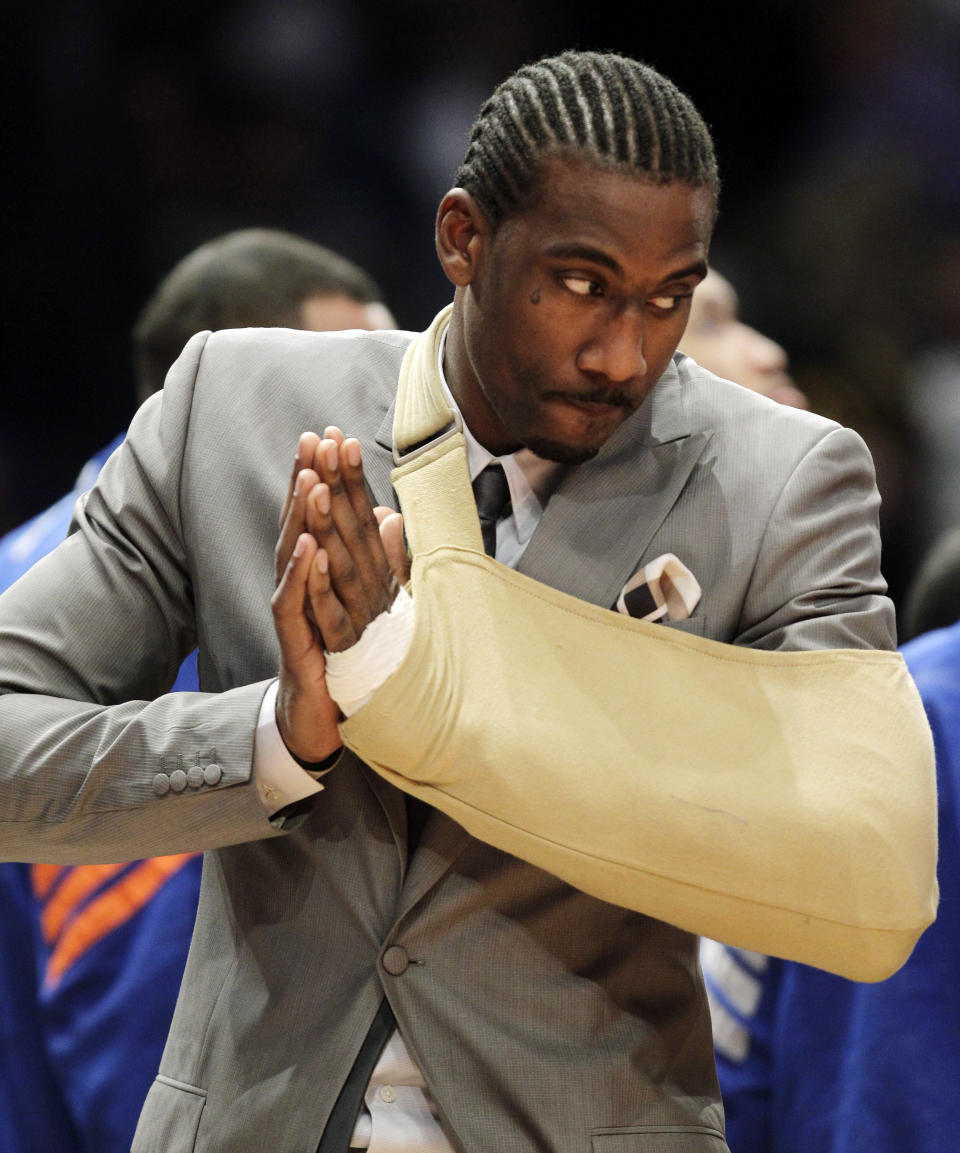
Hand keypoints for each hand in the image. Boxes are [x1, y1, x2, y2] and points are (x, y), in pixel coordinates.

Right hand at [271, 429, 408, 761]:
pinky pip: (294, 605)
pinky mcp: (297, 644)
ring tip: (310, 479)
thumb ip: (380, 560)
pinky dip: (301, 576)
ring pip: (295, 557)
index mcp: (325, 575)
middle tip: (314, 437)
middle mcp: (305, 587)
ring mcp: (298, 614)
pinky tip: (308, 547)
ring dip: (303, 518)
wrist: (325, 722)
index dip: (333, 477)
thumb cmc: (344, 660)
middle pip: (307, 524)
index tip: (339, 435)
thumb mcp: (370, 604)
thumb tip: (387, 516)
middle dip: (311, 480)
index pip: (328, 517)